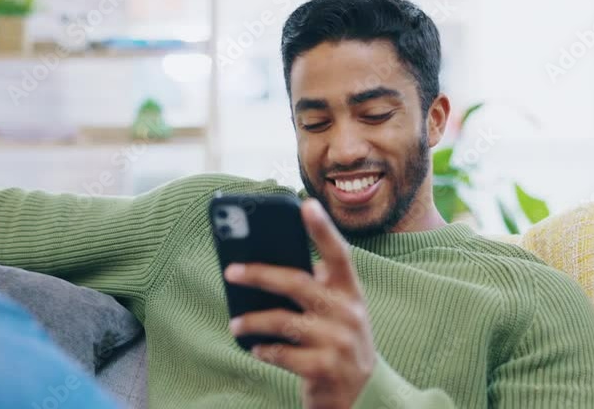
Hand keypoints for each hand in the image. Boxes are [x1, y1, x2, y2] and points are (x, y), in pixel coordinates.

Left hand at [225, 199, 376, 408]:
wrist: (362, 395)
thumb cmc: (338, 341)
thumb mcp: (338, 311)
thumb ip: (316, 288)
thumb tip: (267, 262)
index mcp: (351, 292)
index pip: (339, 254)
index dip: (323, 229)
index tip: (306, 204)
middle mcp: (348, 313)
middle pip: (297, 283)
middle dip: (260, 274)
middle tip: (231, 270)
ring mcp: (338, 342)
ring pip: (283, 321)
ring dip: (253, 321)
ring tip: (235, 324)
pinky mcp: (324, 368)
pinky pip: (282, 354)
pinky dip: (264, 350)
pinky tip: (256, 348)